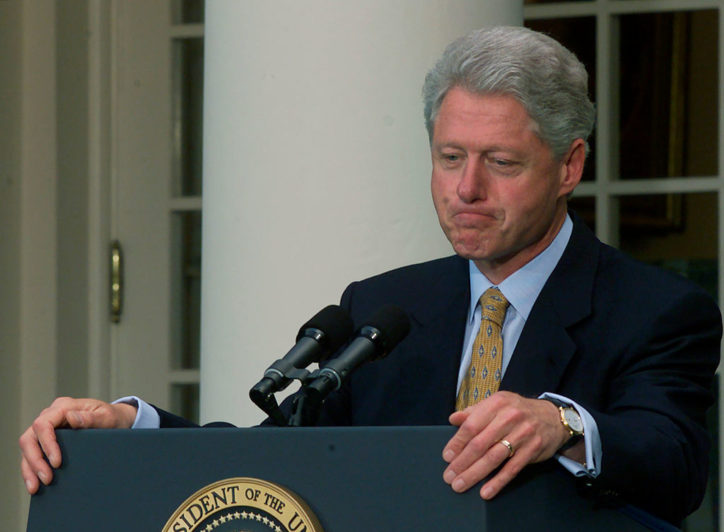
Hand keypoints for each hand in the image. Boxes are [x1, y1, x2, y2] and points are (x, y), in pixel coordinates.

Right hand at [19, 397, 136, 493]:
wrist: (116, 421)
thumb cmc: (112, 417)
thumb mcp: (107, 417)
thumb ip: (91, 417)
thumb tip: (71, 418)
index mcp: (63, 407)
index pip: (43, 424)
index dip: (46, 444)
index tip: (56, 463)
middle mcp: (51, 416)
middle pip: (29, 437)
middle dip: (35, 460)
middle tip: (47, 479)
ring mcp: (47, 429)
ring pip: (27, 448)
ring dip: (29, 469)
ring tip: (36, 487)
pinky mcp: (47, 441)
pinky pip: (33, 455)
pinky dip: (31, 470)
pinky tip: (35, 484)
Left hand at [442, 391, 569, 499]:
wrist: (553, 417)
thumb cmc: (518, 411)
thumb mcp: (497, 404)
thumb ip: (474, 412)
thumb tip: (453, 419)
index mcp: (496, 403)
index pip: (471, 425)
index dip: (457, 443)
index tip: (447, 457)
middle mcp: (509, 417)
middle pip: (480, 444)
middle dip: (462, 462)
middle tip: (449, 476)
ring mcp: (523, 434)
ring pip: (493, 458)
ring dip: (475, 474)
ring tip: (460, 484)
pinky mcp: (532, 450)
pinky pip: (512, 469)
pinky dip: (497, 482)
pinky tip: (485, 491)